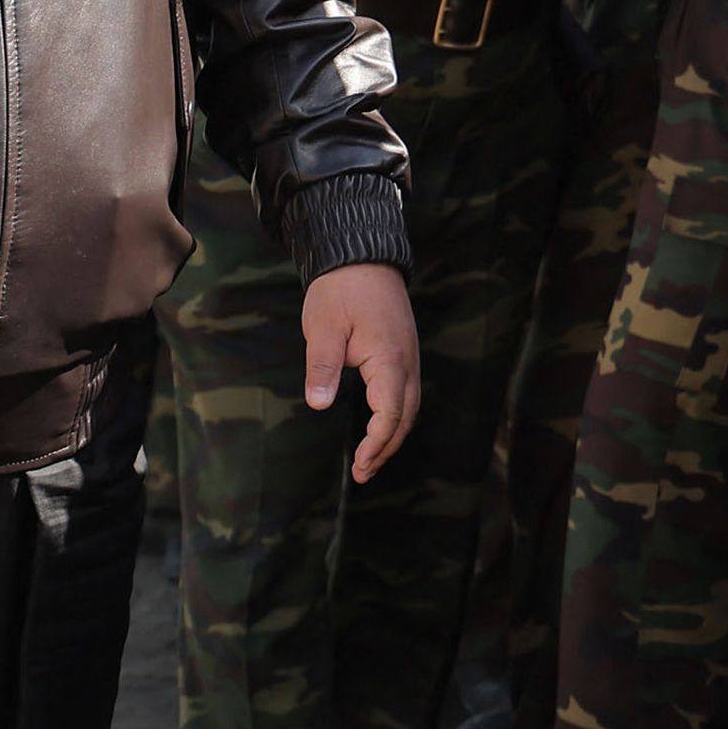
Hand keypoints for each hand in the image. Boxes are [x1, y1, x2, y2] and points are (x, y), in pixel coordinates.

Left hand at [301, 261, 420, 482]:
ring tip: (371, 459)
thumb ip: (323, 367)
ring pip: (408, 407)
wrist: (361, 254)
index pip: (389, 415)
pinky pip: (405, 393)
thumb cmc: (341, 289)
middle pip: (404, 418)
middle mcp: (406, 362)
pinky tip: (380, 425)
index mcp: (389, 360)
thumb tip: (319, 404)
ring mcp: (408, 357)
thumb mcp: (324, 327)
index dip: (376, 445)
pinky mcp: (403, 352)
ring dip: (392, 435)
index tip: (359, 466)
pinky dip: (395, 416)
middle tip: (363, 474)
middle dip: (385, 449)